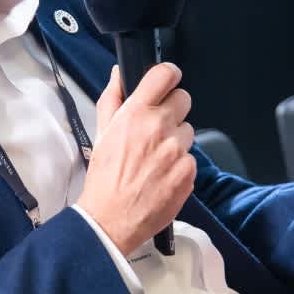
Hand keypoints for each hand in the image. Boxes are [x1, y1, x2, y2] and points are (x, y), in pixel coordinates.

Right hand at [75, 63, 195, 256]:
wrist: (111, 219)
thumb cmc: (104, 178)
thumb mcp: (101, 133)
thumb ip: (112, 98)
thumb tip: (119, 73)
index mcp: (136, 113)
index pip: (165, 74)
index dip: (168, 75)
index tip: (167, 81)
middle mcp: (159, 127)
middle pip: (184, 99)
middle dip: (172, 110)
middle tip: (158, 127)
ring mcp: (177, 150)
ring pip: (188, 131)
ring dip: (176, 140)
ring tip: (156, 158)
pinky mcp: (189, 172)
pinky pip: (191, 159)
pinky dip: (180, 165)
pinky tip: (163, 175)